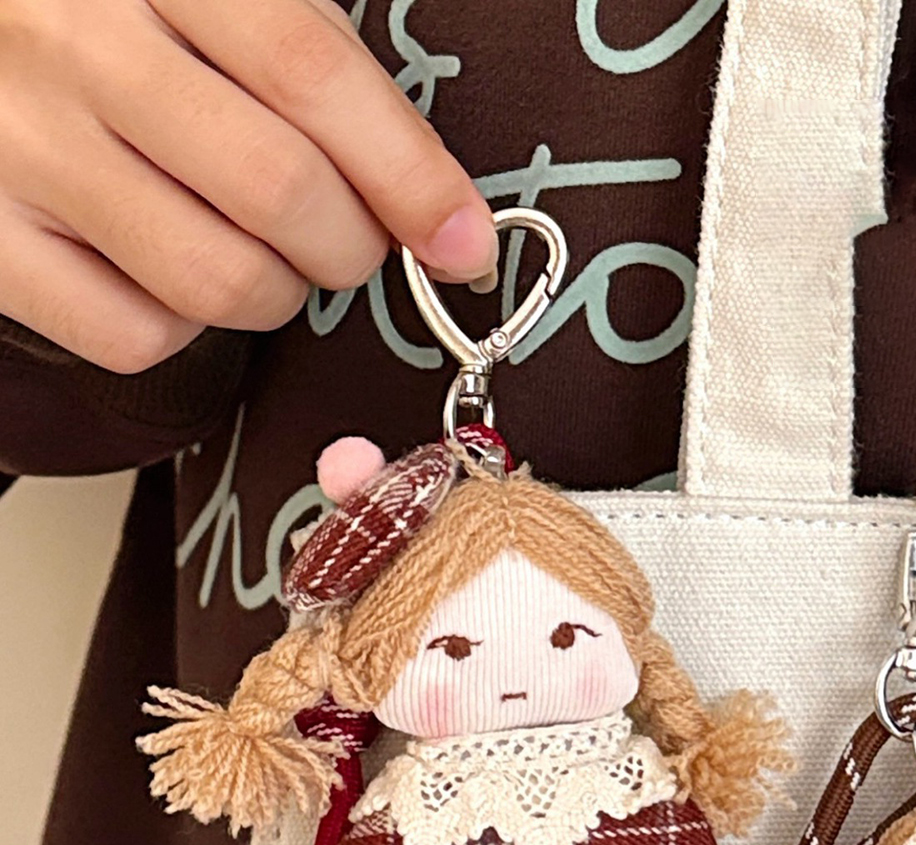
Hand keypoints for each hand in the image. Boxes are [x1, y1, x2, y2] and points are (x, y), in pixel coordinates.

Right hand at [0, 0, 496, 371]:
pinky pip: (134, 335)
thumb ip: (318, 70)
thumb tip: (442, 214)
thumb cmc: (114, 15)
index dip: (410, 177)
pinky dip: (181, 327)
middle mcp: (71, 42)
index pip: (311, 74)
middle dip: (351, 246)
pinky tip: (167, 269)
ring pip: (217, 280)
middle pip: (278, 191)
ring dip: (276, 293)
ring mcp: (15, 142)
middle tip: (346, 238)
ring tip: (256, 249)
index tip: (464, 244)